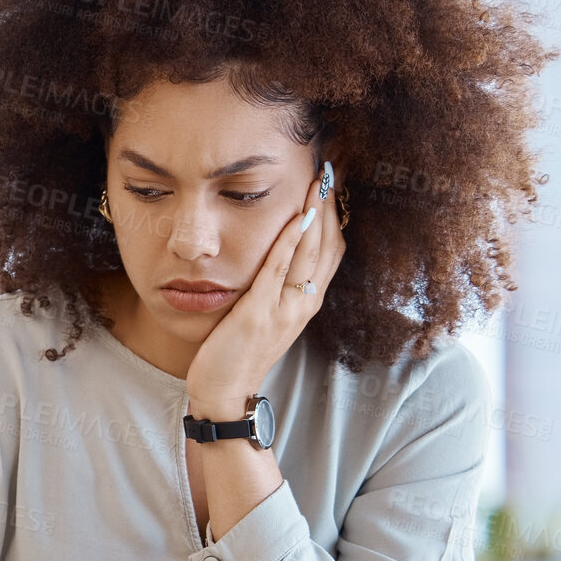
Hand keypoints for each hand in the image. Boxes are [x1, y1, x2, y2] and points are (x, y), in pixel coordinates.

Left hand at [185, 163, 344, 415]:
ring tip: (320, 181)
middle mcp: (303, 304)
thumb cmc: (238, 350)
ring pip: (311, 254)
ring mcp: (284, 310)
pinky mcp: (259, 314)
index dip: (336, 215)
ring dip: (316, 215)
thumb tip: (276, 252)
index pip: (332, 250)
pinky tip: (295, 217)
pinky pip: (278, 272)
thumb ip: (274, 286)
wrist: (224, 391)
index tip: (334, 183)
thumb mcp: (264, 313)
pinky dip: (290, 243)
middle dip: (331, 206)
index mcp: (305, 302)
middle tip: (333, 169)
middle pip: (328, 245)